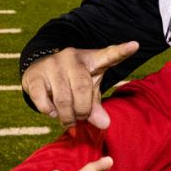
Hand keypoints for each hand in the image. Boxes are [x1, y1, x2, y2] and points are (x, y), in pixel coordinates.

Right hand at [21, 42, 138, 128]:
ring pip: (63, 99)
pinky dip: (49, 112)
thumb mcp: (88, 90)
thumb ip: (96, 106)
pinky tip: (52, 111)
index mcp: (91, 59)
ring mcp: (52, 65)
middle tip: (81, 117)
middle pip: (82, 89)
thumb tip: (104, 124)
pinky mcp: (35, 76)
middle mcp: (72, 58)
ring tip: (68, 119)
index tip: (135, 45)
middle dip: (83, 110)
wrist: (38, 70)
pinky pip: (43, 101)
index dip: (122, 51)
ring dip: (67, 116)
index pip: (109, 55)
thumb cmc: (71, 81)